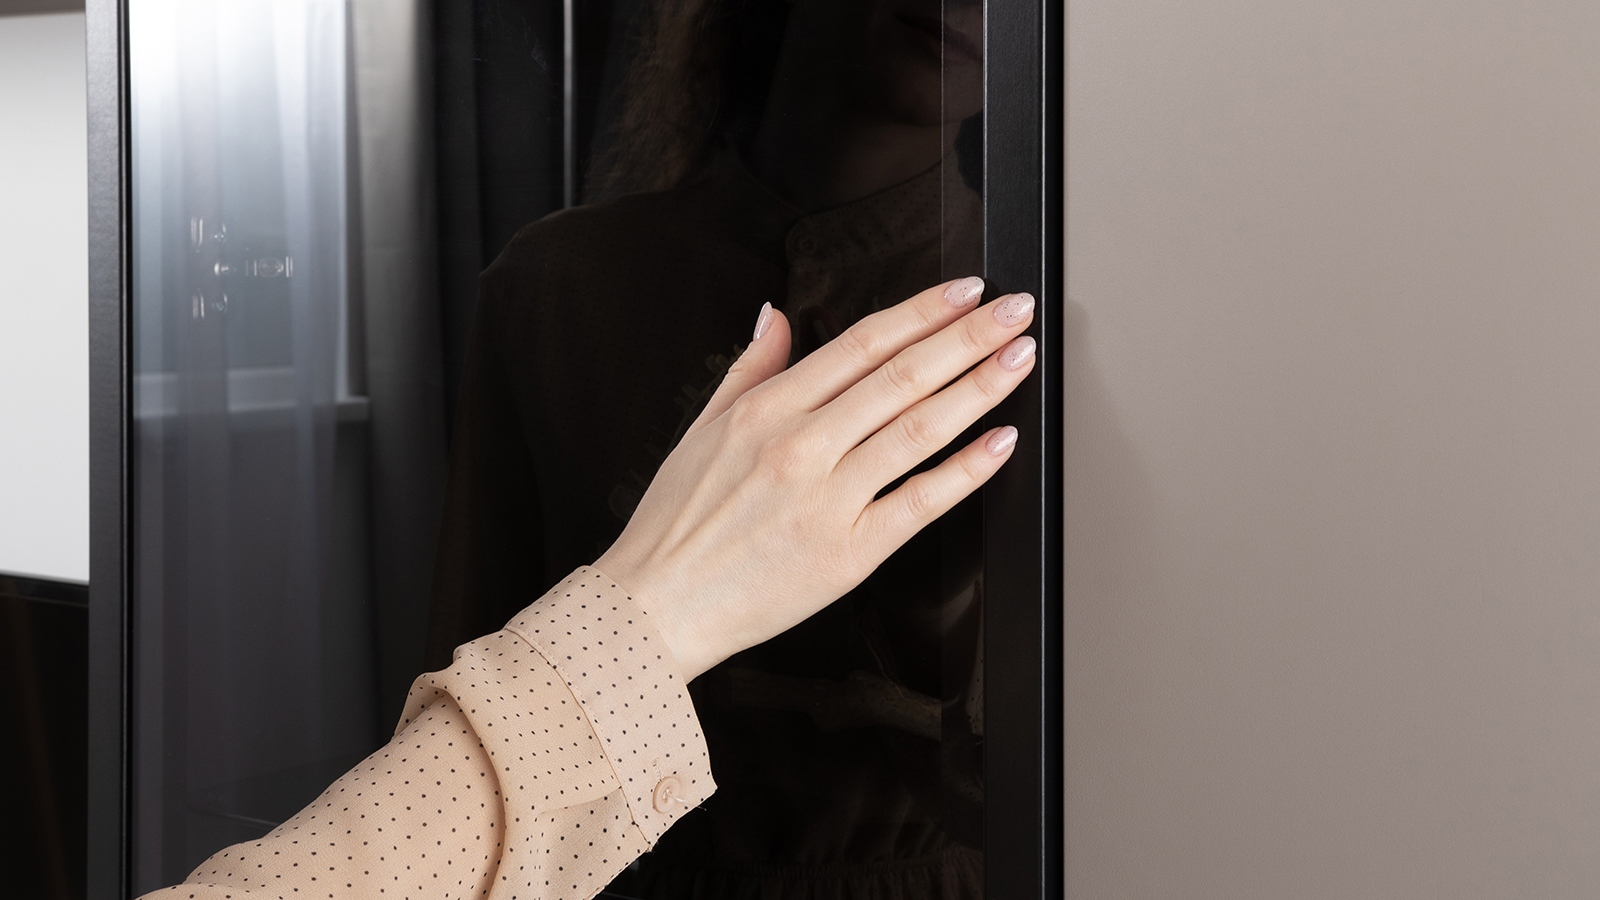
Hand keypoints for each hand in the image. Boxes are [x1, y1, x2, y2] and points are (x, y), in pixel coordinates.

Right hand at [594, 277, 1036, 678]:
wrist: (655, 607)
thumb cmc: (675, 525)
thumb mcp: (701, 428)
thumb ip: (750, 367)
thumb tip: (775, 316)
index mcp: (766, 410)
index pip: (862, 344)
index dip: (922, 312)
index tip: (964, 291)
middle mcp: (800, 446)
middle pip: (902, 376)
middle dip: (968, 337)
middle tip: (1014, 311)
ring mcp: (827, 500)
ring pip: (919, 429)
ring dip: (978, 388)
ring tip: (1018, 359)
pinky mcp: (847, 554)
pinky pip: (919, 503)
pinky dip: (965, 470)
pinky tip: (999, 442)